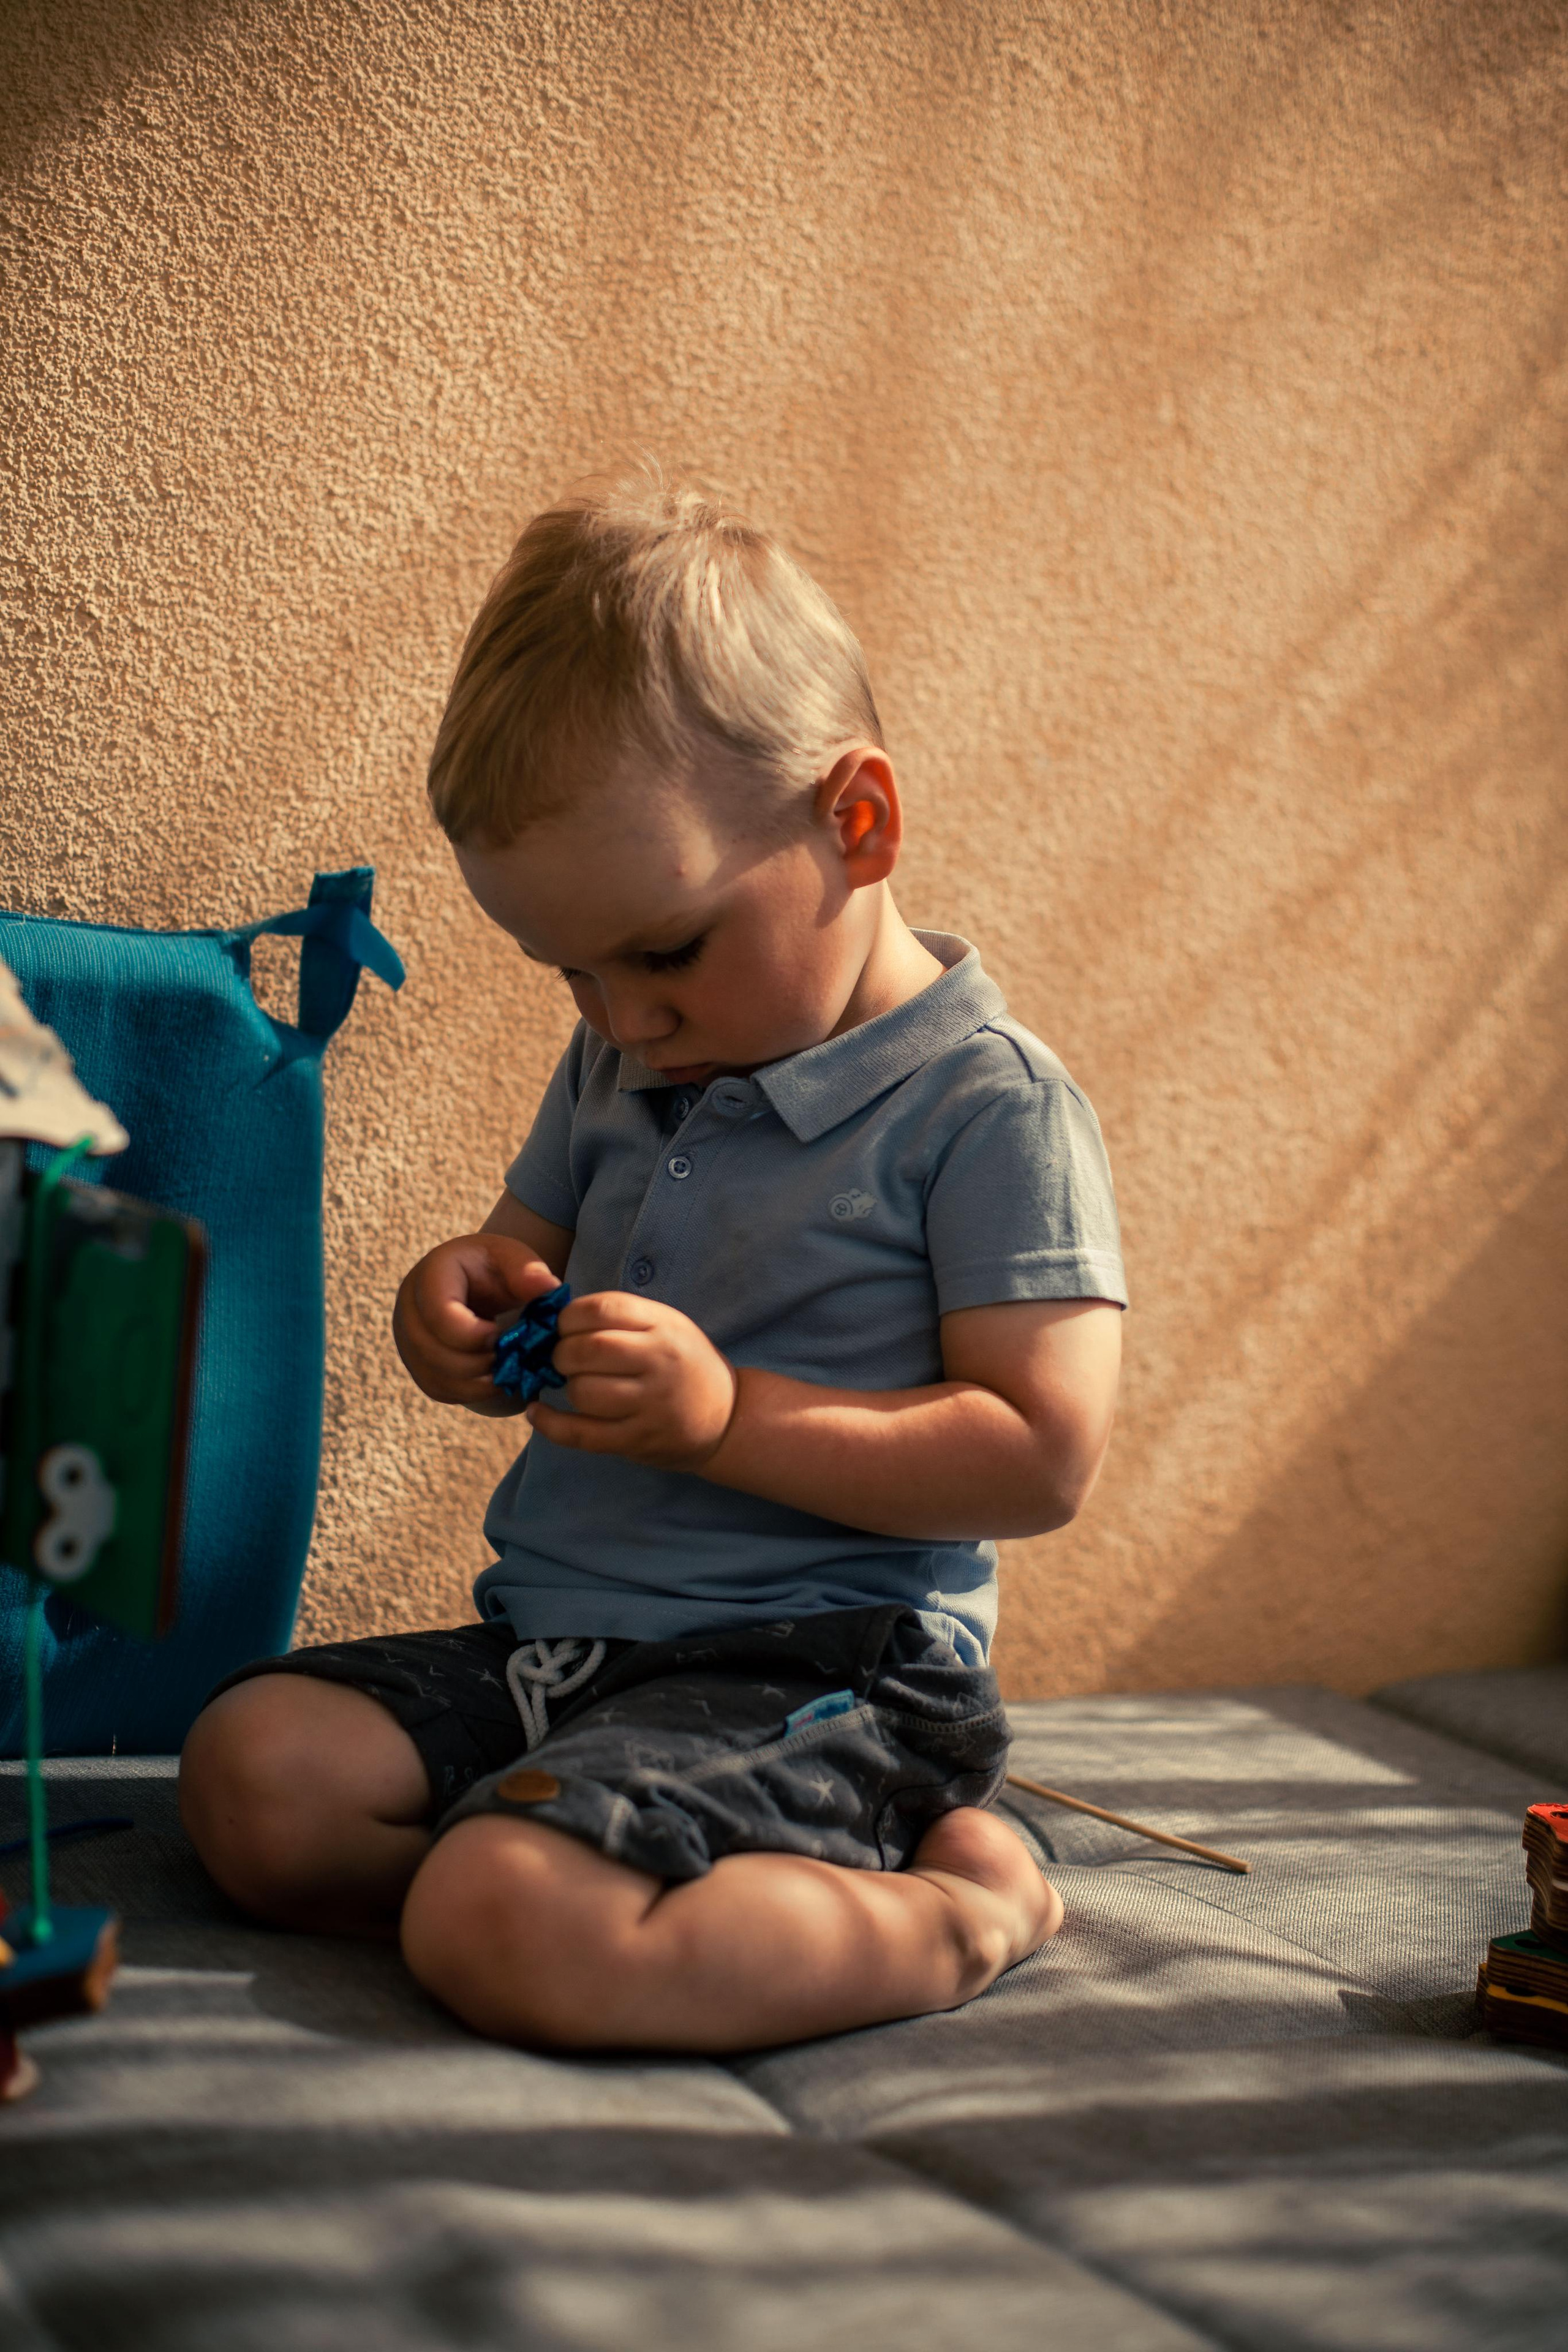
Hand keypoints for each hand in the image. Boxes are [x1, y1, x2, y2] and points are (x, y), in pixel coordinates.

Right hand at [393, 1233, 562, 1415]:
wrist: (472, 1284)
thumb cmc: (493, 1269)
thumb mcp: (512, 1258)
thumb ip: (527, 1270)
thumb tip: (547, 1287)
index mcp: (432, 1275)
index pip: (440, 1316)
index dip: (475, 1335)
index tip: (503, 1335)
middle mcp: (410, 1309)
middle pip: (434, 1352)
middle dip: (479, 1362)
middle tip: (510, 1357)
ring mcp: (407, 1339)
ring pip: (436, 1376)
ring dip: (477, 1381)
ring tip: (506, 1369)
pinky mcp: (418, 1365)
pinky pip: (439, 1389)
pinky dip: (470, 1391)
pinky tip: (494, 1378)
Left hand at [527, 1291, 737, 1468]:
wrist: (727, 1417)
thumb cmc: (685, 1364)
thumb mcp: (668, 1326)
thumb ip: (622, 1318)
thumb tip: (557, 1318)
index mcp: (664, 1326)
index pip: (603, 1309)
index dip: (569, 1316)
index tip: (564, 1326)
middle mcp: (659, 1362)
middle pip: (588, 1350)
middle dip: (561, 1352)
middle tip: (563, 1358)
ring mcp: (649, 1405)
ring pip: (583, 1392)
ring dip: (566, 1387)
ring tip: (575, 1384)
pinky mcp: (637, 1441)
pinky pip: (581, 1434)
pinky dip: (550, 1424)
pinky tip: (537, 1413)